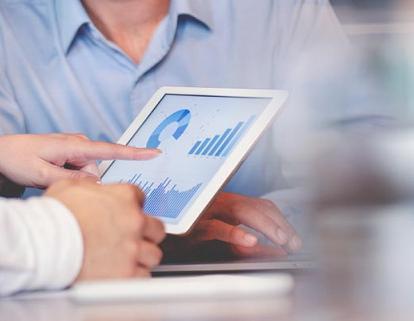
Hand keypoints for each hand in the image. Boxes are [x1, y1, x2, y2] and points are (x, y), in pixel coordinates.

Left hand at [0, 133, 160, 196]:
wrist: (0, 152)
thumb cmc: (18, 160)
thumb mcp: (41, 175)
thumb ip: (70, 182)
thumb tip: (96, 186)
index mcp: (73, 145)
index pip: (110, 150)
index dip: (134, 153)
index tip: (155, 152)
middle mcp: (78, 143)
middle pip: (94, 174)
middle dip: (80, 185)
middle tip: (50, 183)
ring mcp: (73, 148)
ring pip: (86, 175)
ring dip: (71, 182)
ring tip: (46, 178)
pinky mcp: (69, 154)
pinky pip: (78, 172)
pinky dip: (67, 178)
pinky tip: (48, 175)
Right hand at [45, 179, 165, 279]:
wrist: (45, 245)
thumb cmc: (53, 217)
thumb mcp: (68, 186)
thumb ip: (87, 185)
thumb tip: (91, 186)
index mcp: (123, 197)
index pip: (141, 198)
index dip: (131, 207)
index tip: (125, 214)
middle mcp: (133, 221)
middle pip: (156, 228)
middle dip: (145, 233)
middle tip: (130, 238)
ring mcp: (133, 248)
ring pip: (153, 254)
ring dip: (141, 256)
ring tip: (125, 257)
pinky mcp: (128, 273)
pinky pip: (143, 276)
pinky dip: (134, 276)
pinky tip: (121, 272)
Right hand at [165, 192, 302, 258]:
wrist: (162, 241)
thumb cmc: (191, 241)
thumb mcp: (227, 244)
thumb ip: (250, 246)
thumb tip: (277, 252)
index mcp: (226, 202)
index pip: (261, 204)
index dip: (281, 220)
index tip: (294, 238)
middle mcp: (218, 202)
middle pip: (255, 205)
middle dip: (278, 223)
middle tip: (292, 242)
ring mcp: (206, 211)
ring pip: (240, 210)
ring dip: (264, 225)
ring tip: (280, 239)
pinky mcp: (194, 225)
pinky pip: (217, 227)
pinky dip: (235, 233)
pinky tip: (249, 241)